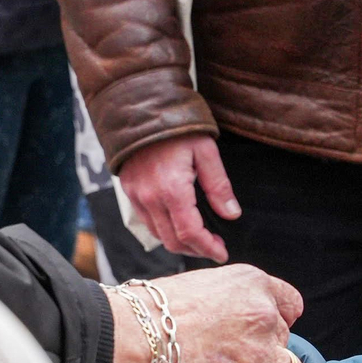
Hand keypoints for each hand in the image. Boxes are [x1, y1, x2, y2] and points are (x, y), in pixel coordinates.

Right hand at [106, 265, 303, 362]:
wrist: (138, 338)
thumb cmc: (157, 310)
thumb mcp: (206, 285)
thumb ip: (236, 298)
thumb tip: (246, 312)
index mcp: (255, 283)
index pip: (291, 304)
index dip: (280, 318)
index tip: (263, 328)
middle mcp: (265, 314)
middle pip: (283, 338)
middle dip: (264, 347)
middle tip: (229, 351)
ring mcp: (261, 351)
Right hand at [118, 134, 239, 260]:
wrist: (141, 109)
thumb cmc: (177, 127)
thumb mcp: (206, 151)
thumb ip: (218, 186)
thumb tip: (231, 214)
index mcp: (172, 189)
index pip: (190, 233)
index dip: (208, 248)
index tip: (222, 253)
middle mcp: (150, 198)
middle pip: (173, 241)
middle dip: (196, 250)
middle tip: (214, 247)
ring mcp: (137, 196)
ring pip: (158, 235)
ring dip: (180, 242)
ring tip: (199, 238)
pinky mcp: (130, 192)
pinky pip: (146, 222)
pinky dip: (164, 230)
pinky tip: (179, 223)